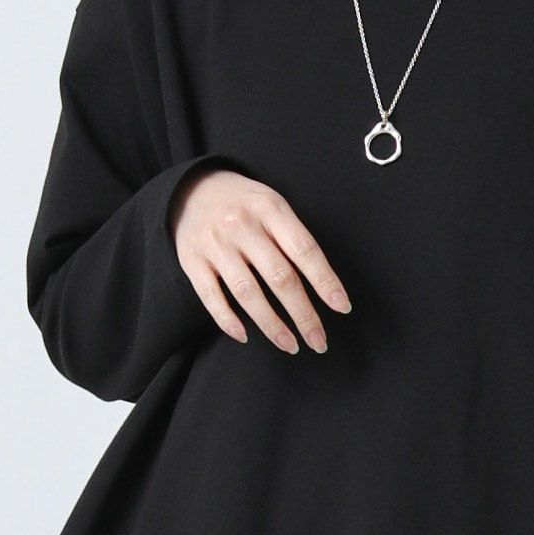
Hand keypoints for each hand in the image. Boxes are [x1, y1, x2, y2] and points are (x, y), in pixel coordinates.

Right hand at [168, 166, 351, 352]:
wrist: (193, 189)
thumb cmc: (245, 204)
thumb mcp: (273, 205)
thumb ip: (293, 238)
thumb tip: (324, 284)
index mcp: (270, 209)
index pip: (304, 249)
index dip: (325, 280)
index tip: (342, 307)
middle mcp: (242, 225)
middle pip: (279, 277)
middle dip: (303, 314)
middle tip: (319, 341)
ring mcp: (215, 244)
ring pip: (247, 293)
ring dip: (272, 325)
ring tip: (291, 345)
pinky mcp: (192, 261)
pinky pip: (211, 297)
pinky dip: (228, 320)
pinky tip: (245, 336)